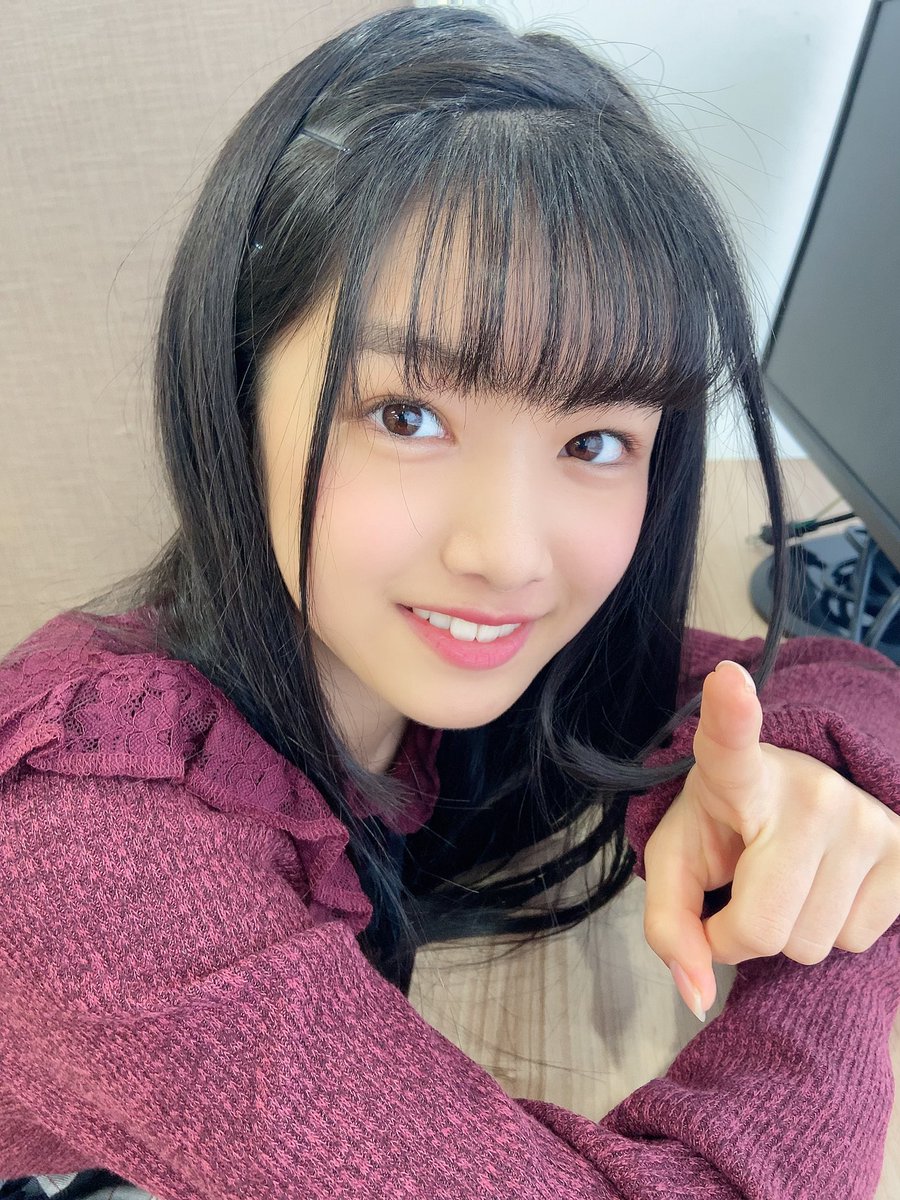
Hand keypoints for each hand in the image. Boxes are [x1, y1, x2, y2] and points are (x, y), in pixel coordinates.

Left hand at [642, 659, 899, 1020]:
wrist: (794, 802)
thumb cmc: (723, 830)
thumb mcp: (677, 863)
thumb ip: (669, 927)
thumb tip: (699, 998)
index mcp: (736, 776)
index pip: (731, 744)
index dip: (731, 715)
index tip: (727, 682)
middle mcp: (809, 790)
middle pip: (766, 925)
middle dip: (741, 932)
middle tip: (742, 886)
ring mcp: (865, 817)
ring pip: (814, 943)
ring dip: (789, 931)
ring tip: (786, 877)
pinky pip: (859, 940)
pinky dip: (831, 930)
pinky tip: (823, 883)